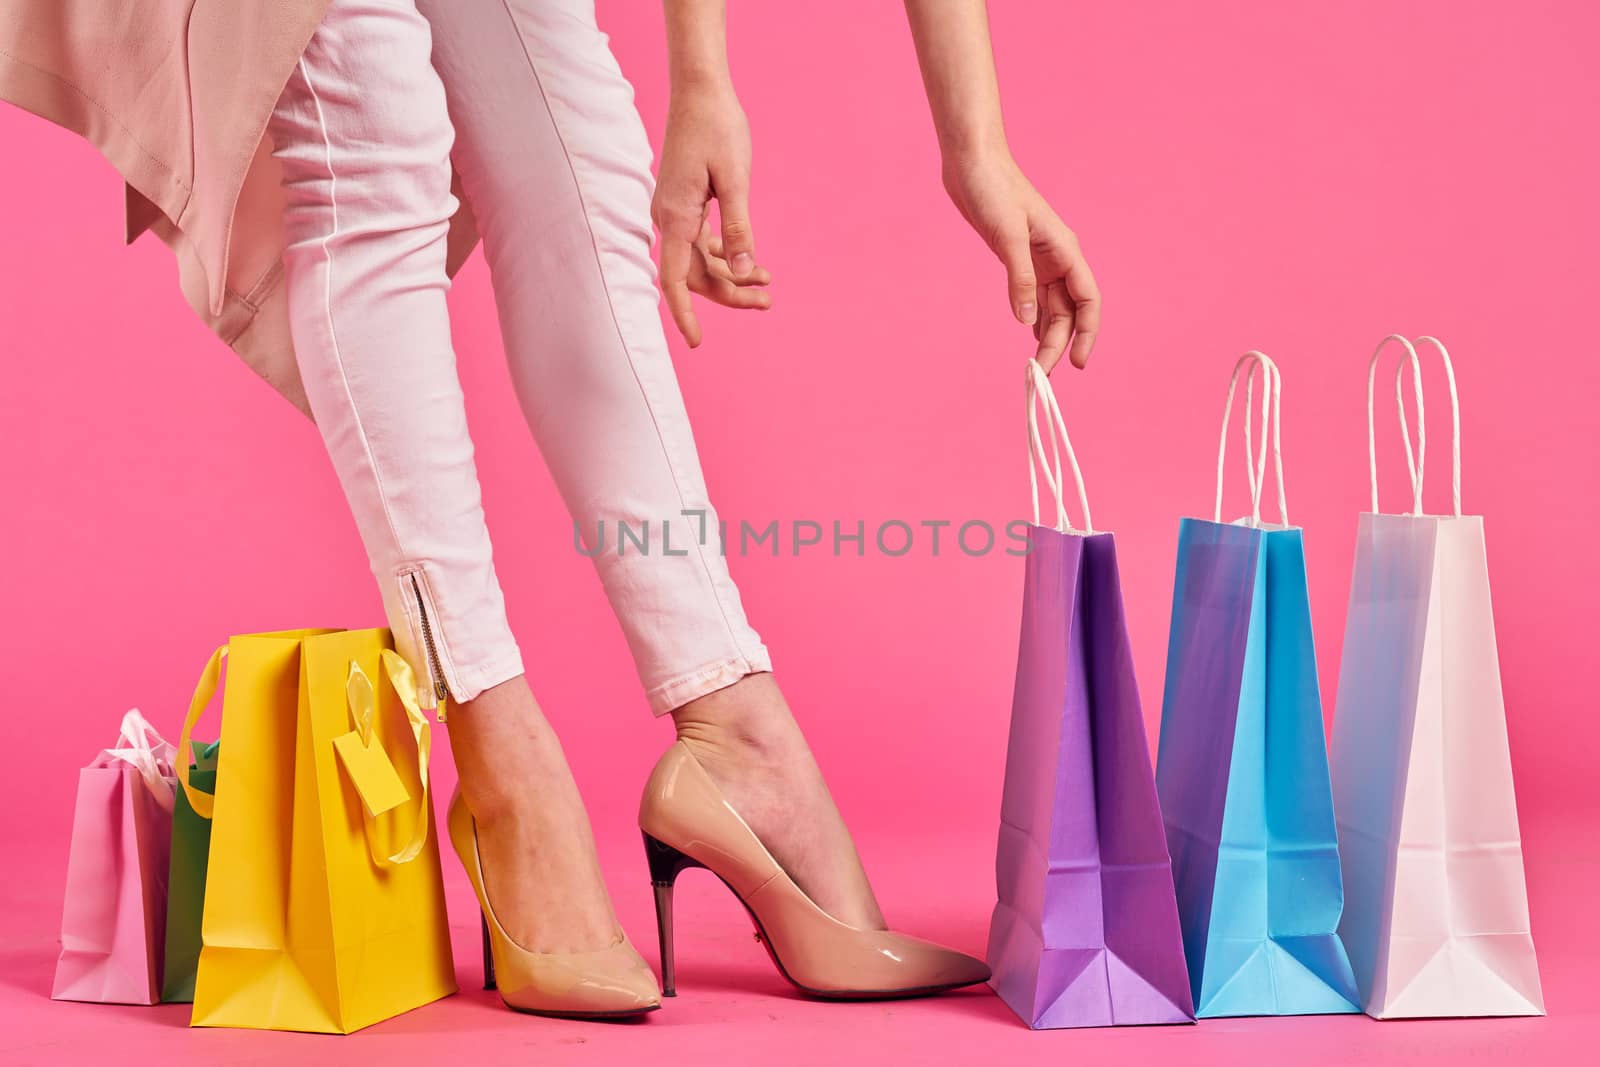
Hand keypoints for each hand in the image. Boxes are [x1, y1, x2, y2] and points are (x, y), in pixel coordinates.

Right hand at [652, 82, 770, 346]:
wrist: (701, 90)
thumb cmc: (718, 128)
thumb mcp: (735, 180)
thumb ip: (738, 227)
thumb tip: (743, 268)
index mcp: (676, 215)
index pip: (676, 278)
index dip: (685, 313)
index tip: (697, 342)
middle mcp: (669, 217)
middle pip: (694, 275)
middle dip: (729, 293)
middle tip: (767, 302)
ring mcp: (675, 212)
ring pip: (700, 261)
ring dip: (731, 276)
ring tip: (767, 284)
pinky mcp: (684, 204)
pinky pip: (701, 243)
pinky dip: (725, 256)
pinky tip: (752, 263)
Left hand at [942, 153, 1100, 371]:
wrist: (972, 162)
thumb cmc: (993, 189)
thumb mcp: (1006, 235)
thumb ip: (1019, 278)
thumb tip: (1027, 321)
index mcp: (1064, 249)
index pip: (1088, 300)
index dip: (1088, 333)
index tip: (1078, 363)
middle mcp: (1057, 257)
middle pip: (1068, 311)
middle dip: (1059, 343)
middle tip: (1040, 374)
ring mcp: (1039, 258)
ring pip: (1052, 306)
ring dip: (1047, 335)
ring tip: (1036, 365)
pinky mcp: (1018, 257)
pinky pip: (1035, 295)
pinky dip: (1035, 317)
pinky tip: (1029, 334)